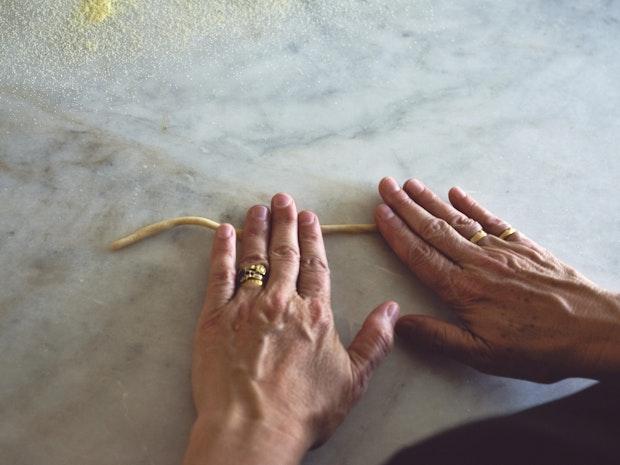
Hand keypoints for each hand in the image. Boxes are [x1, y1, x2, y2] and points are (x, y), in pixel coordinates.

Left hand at [184, 193, 398, 464]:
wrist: (253, 427)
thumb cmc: (304, 409)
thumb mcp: (353, 379)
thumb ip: (375, 340)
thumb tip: (392, 309)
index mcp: (315, 312)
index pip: (316, 264)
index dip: (312, 237)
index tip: (309, 216)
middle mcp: (281, 301)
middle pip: (284, 253)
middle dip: (284, 222)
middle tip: (282, 199)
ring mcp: (246, 306)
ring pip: (253, 257)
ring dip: (256, 229)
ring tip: (258, 208)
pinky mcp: (215, 317)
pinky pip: (219, 274)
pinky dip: (222, 250)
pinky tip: (224, 232)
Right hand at [375, 177, 619, 382]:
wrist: (594, 328)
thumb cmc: (539, 347)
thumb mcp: (484, 355)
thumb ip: (440, 336)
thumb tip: (400, 323)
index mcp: (463, 289)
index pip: (420, 255)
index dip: (397, 232)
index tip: (380, 212)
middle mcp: (476, 263)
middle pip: (433, 229)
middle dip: (406, 206)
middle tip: (386, 186)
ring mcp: (500, 250)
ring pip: (457, 220)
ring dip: (430, 201)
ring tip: (410, 185)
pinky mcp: (522, 245)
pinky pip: (490, 219)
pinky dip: (471, 204)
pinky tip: (456, 193)